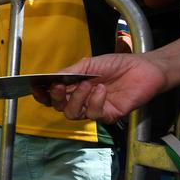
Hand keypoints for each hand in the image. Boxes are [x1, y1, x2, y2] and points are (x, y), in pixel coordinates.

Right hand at [34, 53, 166, 122]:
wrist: (143, 69)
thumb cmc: (116, 65)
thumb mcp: (89, 64)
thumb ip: (69, 72)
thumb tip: (50, 78)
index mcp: (73, 87)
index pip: (52, 96)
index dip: (42, 94)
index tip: (37, 88)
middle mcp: (80, 100)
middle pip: (59, 107)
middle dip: (56, 97)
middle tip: (59, 86)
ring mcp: (93, 109)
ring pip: (73, 114)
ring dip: (77, 99)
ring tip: (87, 84)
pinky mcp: (107, 115)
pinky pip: (94, 114)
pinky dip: (95, 101)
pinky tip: (102, 90)